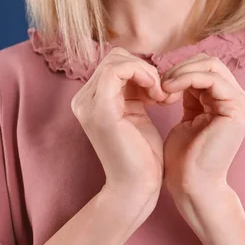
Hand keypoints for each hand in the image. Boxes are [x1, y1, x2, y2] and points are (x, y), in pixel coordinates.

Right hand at [71, 47, 167, 200]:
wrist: (137, 187)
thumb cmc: (142, 155)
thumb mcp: (135, 113)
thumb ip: (132, 90)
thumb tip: (142, 67)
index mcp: (91, 100)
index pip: (114, 63)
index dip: (141, 70)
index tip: (159, 91)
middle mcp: (83, 99)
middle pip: (115, 57)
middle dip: (144, 69)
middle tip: (161, 93)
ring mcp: (88, 103)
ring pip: (117, 60)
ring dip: (146, 72)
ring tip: (160, 96)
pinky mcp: (100, 109)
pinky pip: (118, 70)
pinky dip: (144, 75)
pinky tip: (157, 95)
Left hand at [160, 53, 244, 198]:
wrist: (192, 186)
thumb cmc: (185, 158)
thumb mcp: (188, 118)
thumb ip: (191, 95)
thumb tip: (180, 73)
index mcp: (230, 102)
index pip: (206, 68)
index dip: (180, 70)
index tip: (158, 85)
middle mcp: (241, 100)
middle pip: (210, 62)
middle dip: (180, 68)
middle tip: (159, 85)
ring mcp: (243, 104)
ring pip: (210, 66)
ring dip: (181, 72)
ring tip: (163, 88)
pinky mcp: (238, 109)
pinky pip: (211, 79)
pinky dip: (186, 79)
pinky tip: (169, 90)